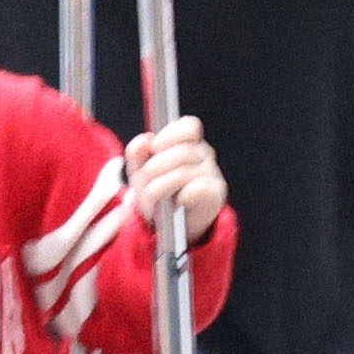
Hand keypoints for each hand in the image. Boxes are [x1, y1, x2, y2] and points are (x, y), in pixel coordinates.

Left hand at [125, 113, 226, 231]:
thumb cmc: (157, 193)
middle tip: (145, 180)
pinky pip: (197, 188)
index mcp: (188, 143)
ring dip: (159, 187)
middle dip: (154, 168)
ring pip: (182, 173)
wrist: (171, 226)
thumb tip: (144, 140)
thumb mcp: (140, 172)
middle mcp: (204, 155)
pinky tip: (175, 203)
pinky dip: (181, 197)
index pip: (189, 127)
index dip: (170, 134)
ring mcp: (212, 174)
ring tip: (153, 197)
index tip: (155, 146)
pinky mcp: (215, 194)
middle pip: (180, 152)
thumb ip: (137, 153)